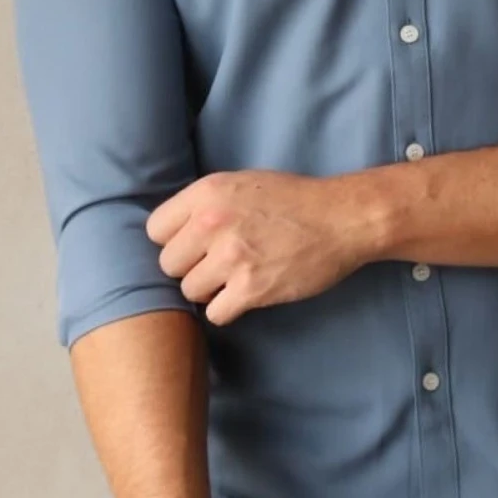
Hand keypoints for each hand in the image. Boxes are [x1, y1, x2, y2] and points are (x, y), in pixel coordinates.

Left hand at [146, 169, 372, 325]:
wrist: (342, 219)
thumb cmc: (295, 200)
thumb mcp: (242, 183)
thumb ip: (204, 203)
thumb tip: (172, 232)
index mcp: (207, 193)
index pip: (155, 229)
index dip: (175, 240)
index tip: (194, 244)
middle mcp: (212, 223)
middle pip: (168, 264)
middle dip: (191, 267)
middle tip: (217, 263)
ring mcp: (231, 257)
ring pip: (190, 291)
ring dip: (210, 290)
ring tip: (235, 278)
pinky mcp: (251, 288)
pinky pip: (215, 314)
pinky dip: (229, 309)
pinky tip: (246, 295)